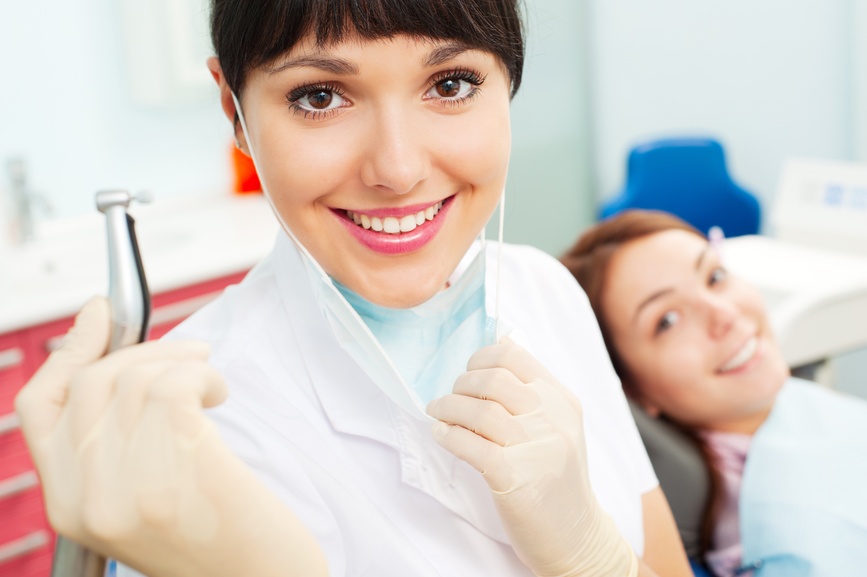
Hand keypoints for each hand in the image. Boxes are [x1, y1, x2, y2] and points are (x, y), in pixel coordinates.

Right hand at [16, 297, 325, 576]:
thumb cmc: (218, 541)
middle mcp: (88, 499)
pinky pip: (174, 385)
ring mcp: (132, 487)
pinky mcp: (183, 469)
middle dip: (142, 352)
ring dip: (180, 362)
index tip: (99, 317)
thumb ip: (116, 443)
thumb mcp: (141, 500)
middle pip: (88, 384)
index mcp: (68, 507)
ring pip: (134, 379)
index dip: (68, 353)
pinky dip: (201, 374)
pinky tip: (219, 395)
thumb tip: (112, 358)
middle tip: (188, 354)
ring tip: (209, 380)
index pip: (38, 409)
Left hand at [427, 338, 636, 576]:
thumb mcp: (558, 426)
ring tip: (437, 414)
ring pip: (479, 411)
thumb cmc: (557, 477)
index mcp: (561, 400)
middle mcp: (553, 420)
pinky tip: (442, 434)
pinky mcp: (515, 478)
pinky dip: (448, 436)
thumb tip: (497, 342)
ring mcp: (536, 449)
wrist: (576, 534)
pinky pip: (470, 445)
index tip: (468, 371)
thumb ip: (531, 390)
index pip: (515, 356)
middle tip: (449, 397)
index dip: (482, 358)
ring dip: (448, 408)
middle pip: (494, 379)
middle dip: (461, 383)